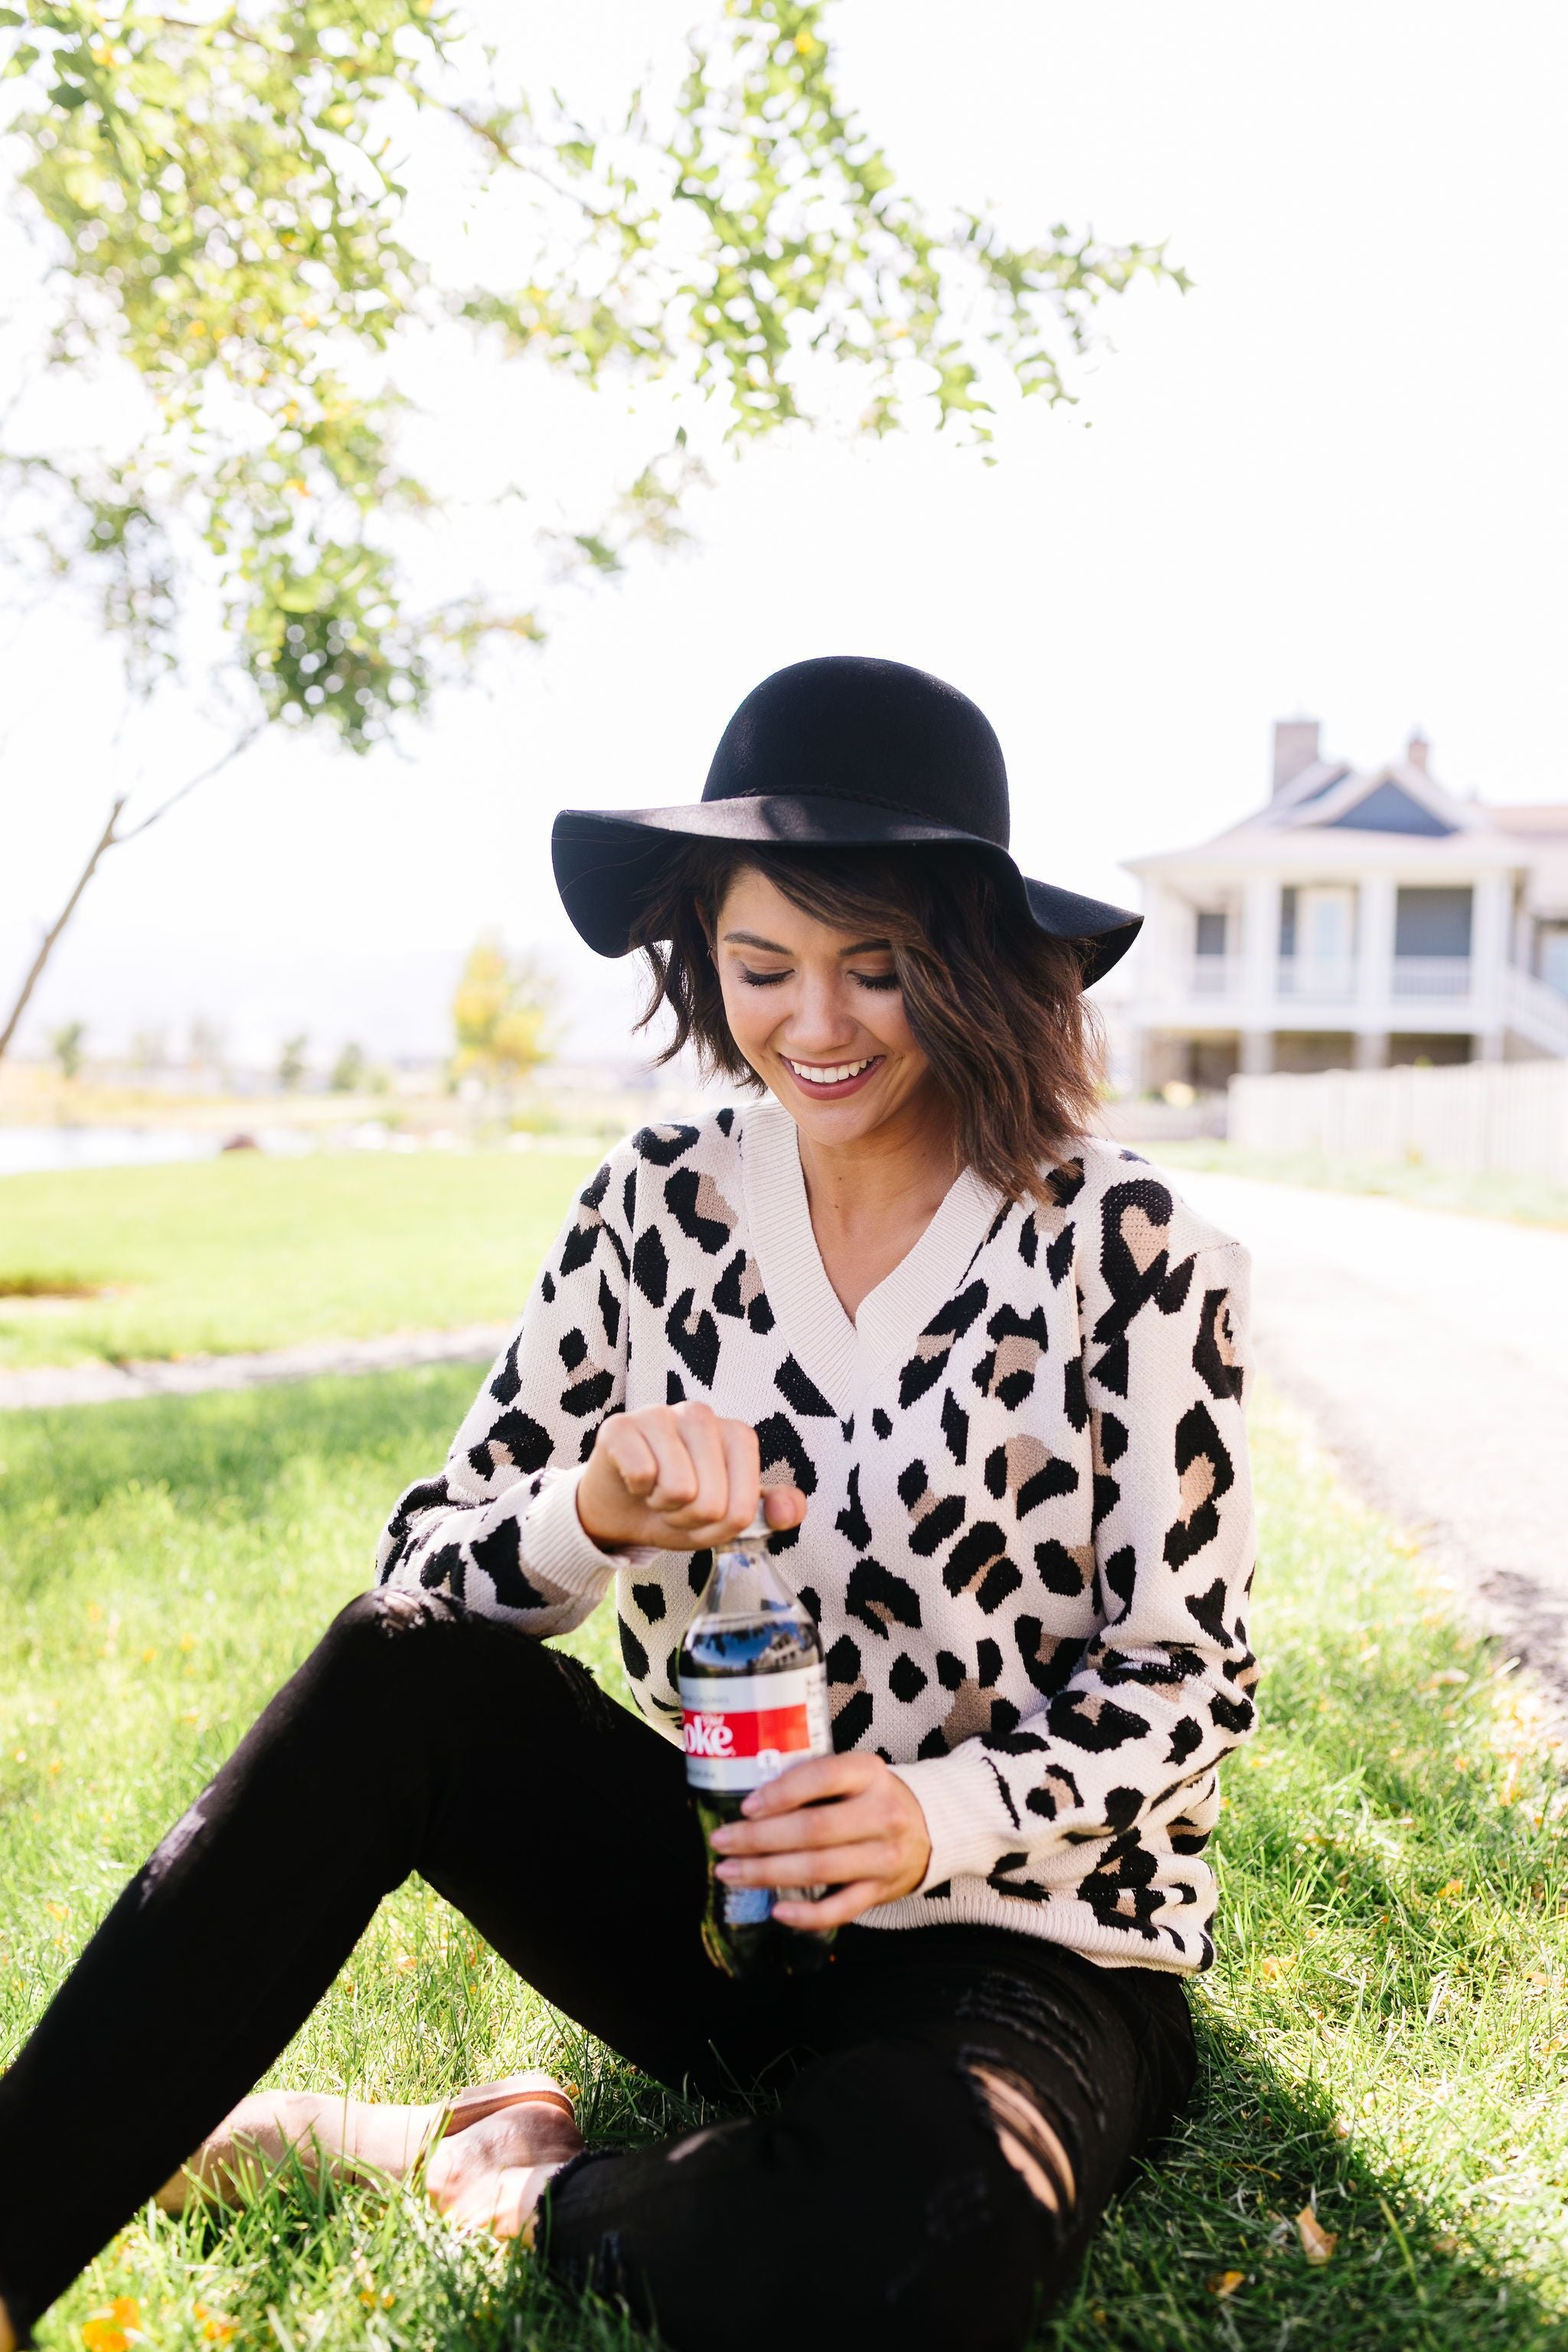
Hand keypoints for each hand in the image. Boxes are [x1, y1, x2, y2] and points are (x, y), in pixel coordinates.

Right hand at [576, 1401, 806, 1552]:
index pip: (742, 1506)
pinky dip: (636, 1491)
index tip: (704, 1516)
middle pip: (711, 1502)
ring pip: (678, 1488)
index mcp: (736, 1434)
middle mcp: (701, 1415)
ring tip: (655, 1493)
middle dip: (688, 1520)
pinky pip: (641, 1473)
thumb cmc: (677, 1505)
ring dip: (662, 1506)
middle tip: (674, 1506)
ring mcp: (659, 1414)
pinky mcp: (621, 1425)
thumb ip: (767, 1512)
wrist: (619, 1506)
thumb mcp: (726, 1516)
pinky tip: (634, 1481)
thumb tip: (790, 1513)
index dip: (719, 1528)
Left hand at [709, 1753, 932, 1930]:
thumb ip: (812, 1781)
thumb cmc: (872, 1797)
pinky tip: (776, 1910)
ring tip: (730, 1872)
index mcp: (869, 1773)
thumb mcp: (853, 1774)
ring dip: (767, 1873)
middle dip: (759, 1839)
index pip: (822, 1778)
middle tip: (722, 1842)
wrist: (929, 1828)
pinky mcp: (881, 1891)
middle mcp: (881, 1814)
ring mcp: (883, 1857)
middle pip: (812, 1830)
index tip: (746, 1806)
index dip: (781, 1792)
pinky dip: (805, 1914)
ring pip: (819, 1869)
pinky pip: (840, 1909)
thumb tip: (750, 1800)